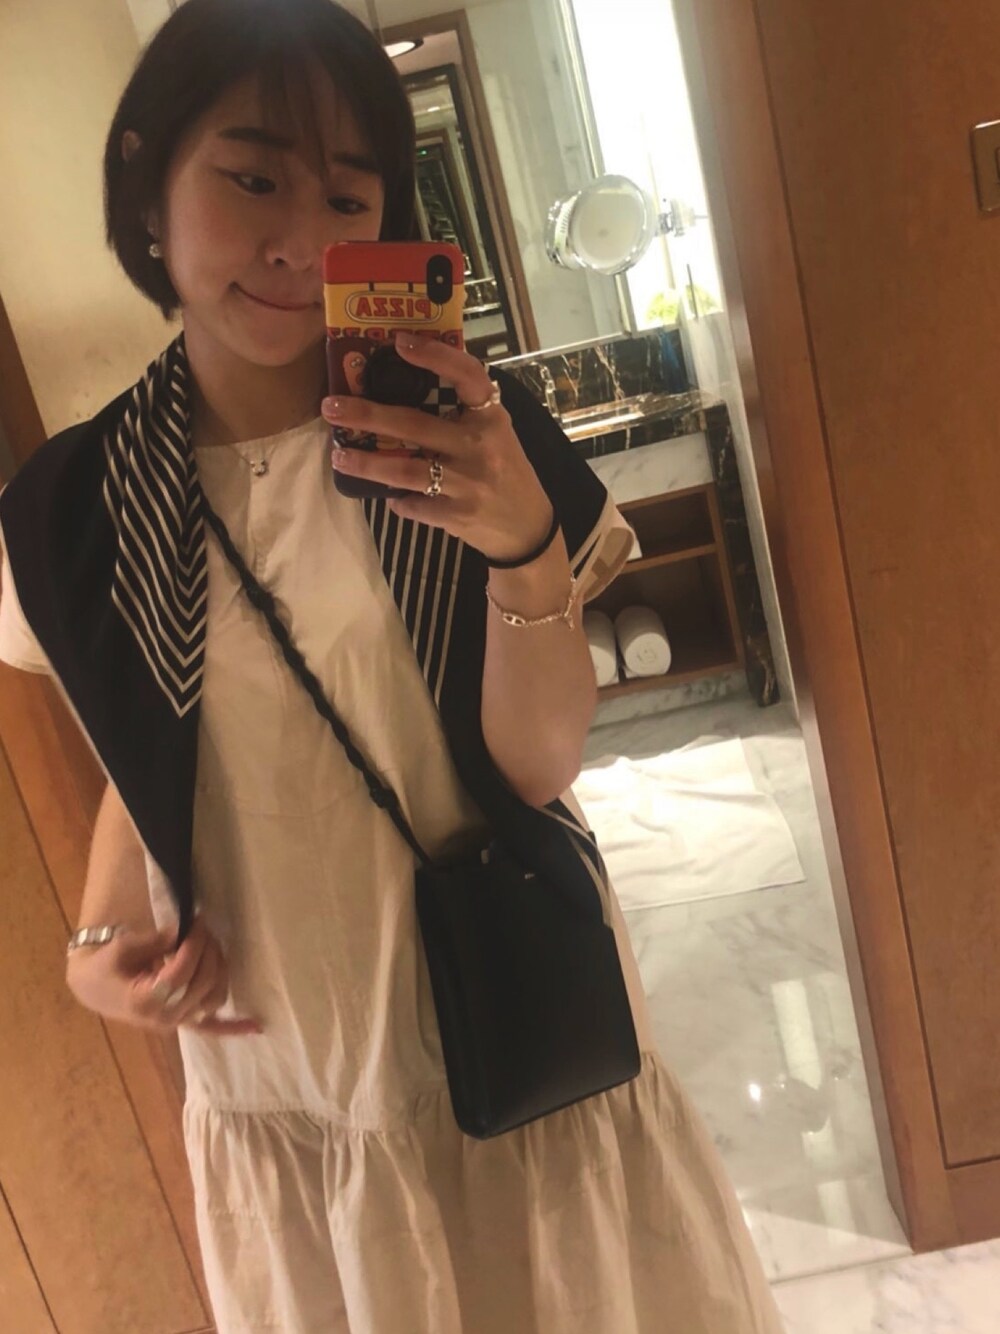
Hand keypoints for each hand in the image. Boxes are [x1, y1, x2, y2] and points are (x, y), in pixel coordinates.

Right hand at [66, 914, 262, 1036]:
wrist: (94, 988)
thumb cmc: (105, 966)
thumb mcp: (122, 948)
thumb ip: (155, 941)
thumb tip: (183, 931)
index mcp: (144, 1002)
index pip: (182, 973)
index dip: (194, 945)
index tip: (197, 922)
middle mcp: (165, 1018)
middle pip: (202, 983)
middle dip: (207, 950)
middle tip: (203, 926)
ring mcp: (176, 1023)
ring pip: (214, 999)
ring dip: (220, 969)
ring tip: (211, 944)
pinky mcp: (183, 1022)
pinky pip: (211, 1028)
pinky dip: (233, 1028)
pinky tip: (257, 1027)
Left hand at [324, 332, 554, 563]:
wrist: (527, 527)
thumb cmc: (504, 470)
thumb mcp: (496, 433)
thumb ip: (464, 411)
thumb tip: (407, 380)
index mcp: (491, 418)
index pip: (466, 376)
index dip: (434, 356)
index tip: (399, 342)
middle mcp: (480, 447)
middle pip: (414, 425)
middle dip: (367, 415)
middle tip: (331, 407)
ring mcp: (468, 483)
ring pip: (405, 470)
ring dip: (366, 462)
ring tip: (338, 454)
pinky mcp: (458, 516)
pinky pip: (414, 505)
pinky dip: (397, 501)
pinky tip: (386, 497)